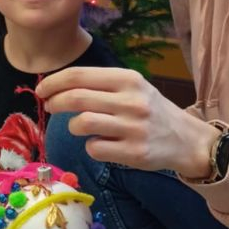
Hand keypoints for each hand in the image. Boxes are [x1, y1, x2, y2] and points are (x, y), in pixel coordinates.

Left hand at [36, 66, 218, 177]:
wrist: (186, 139)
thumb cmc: (151, 110)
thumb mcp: (133, 87)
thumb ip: (101, 85)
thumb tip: (58, 86)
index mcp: (128, 79)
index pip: (79, 76)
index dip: (54, 82)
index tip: (42, 90)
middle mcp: (131, 101)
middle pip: (76, 98)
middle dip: (55, 102)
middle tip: (50, 106)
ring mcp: (133, 128)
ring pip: (82, 124)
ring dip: (73, 126)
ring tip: (80, 127)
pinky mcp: (134, 153)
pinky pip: (94, 148)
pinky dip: (91, 146)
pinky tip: (101, 144)